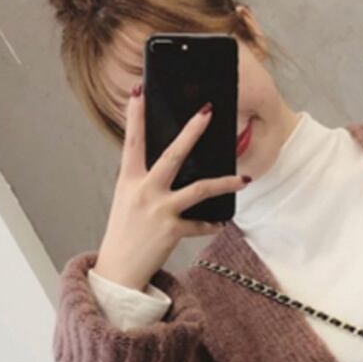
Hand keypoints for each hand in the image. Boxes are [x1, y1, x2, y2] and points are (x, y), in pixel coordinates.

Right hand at [93, 84, 247, 290]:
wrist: (118, 270)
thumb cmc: (124, 233)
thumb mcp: (127, 200)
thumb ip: (144, 180)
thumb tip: (169, 165)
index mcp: (128, 180)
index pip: (132, 141)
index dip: (134, 115)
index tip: (138, 91)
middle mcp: (143, 191)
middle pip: (172, 155)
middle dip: (191, 131)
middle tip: (208, 111)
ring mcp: (158, 210)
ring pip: (198, 189)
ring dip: (224, 182)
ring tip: (243, 178)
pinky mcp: (171, 230)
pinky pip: (200, 224)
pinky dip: (211, 224)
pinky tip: (220, 222)